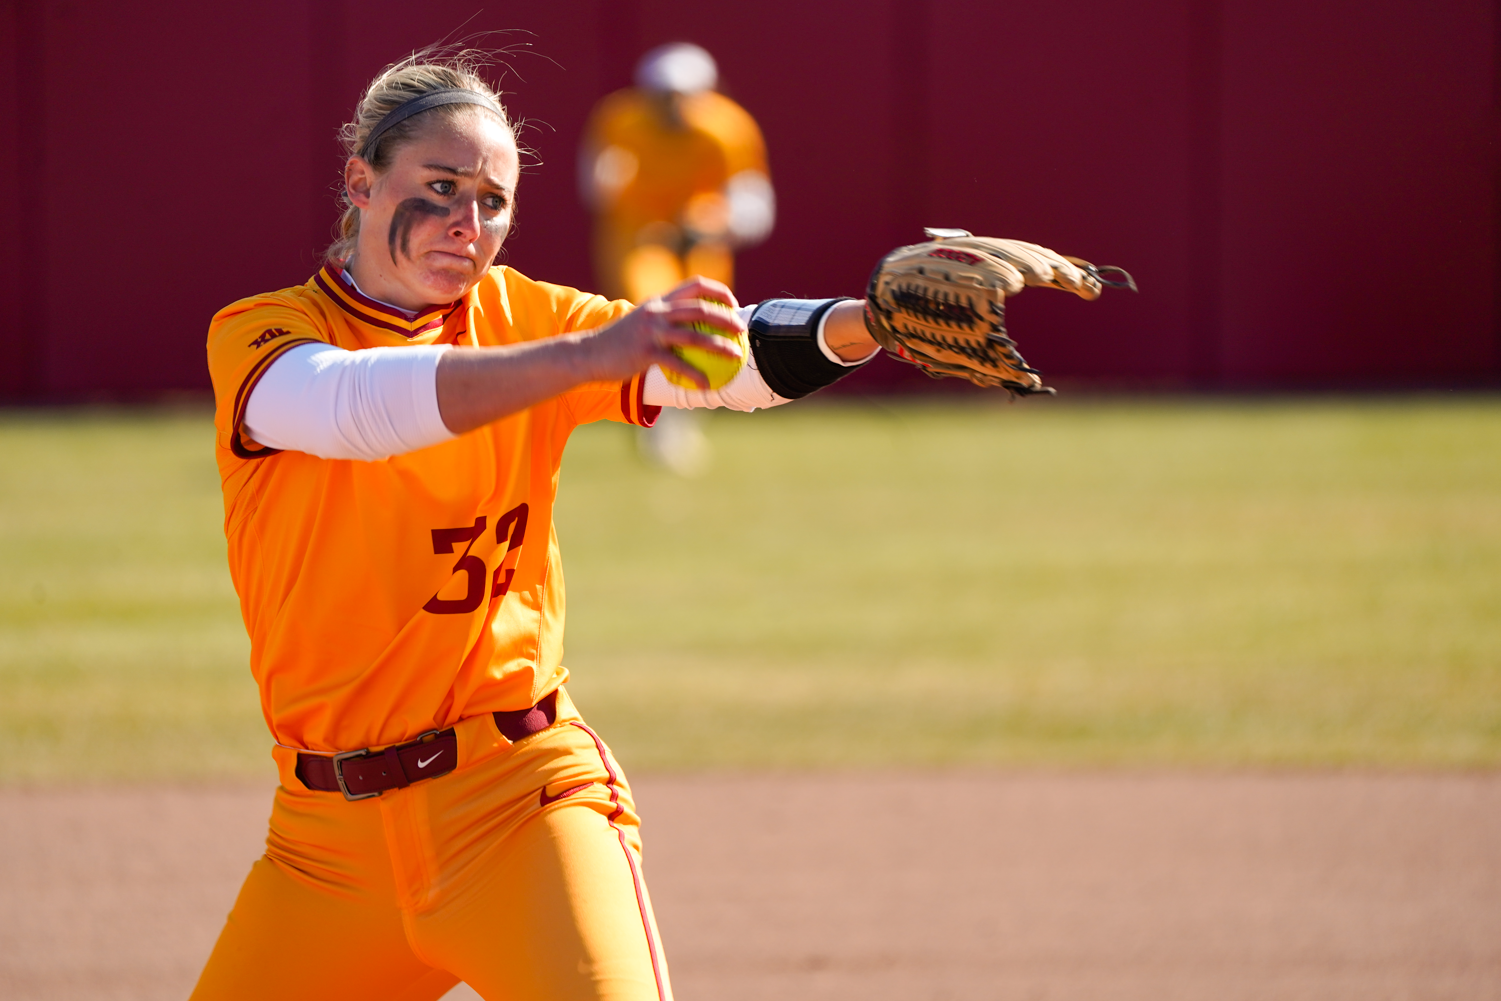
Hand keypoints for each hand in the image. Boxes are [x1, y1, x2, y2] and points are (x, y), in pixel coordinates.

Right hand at [580, 276, 744, 388]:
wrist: (590, 354)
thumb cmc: (620, 342)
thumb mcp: (642, 323)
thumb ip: (665, 321)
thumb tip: (692, 330)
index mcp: (659, 301)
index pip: (695, 285)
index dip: (718, 291)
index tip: (733, 302)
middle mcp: (657, 312)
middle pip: (700, 309)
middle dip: (726, 318)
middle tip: (742, 331)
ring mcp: (651, 332)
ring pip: (694, 336)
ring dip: (719, 346)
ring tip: (735, 355)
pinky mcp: (645, 353)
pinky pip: (677, 364)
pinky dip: (695, 375)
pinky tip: (706, 385)